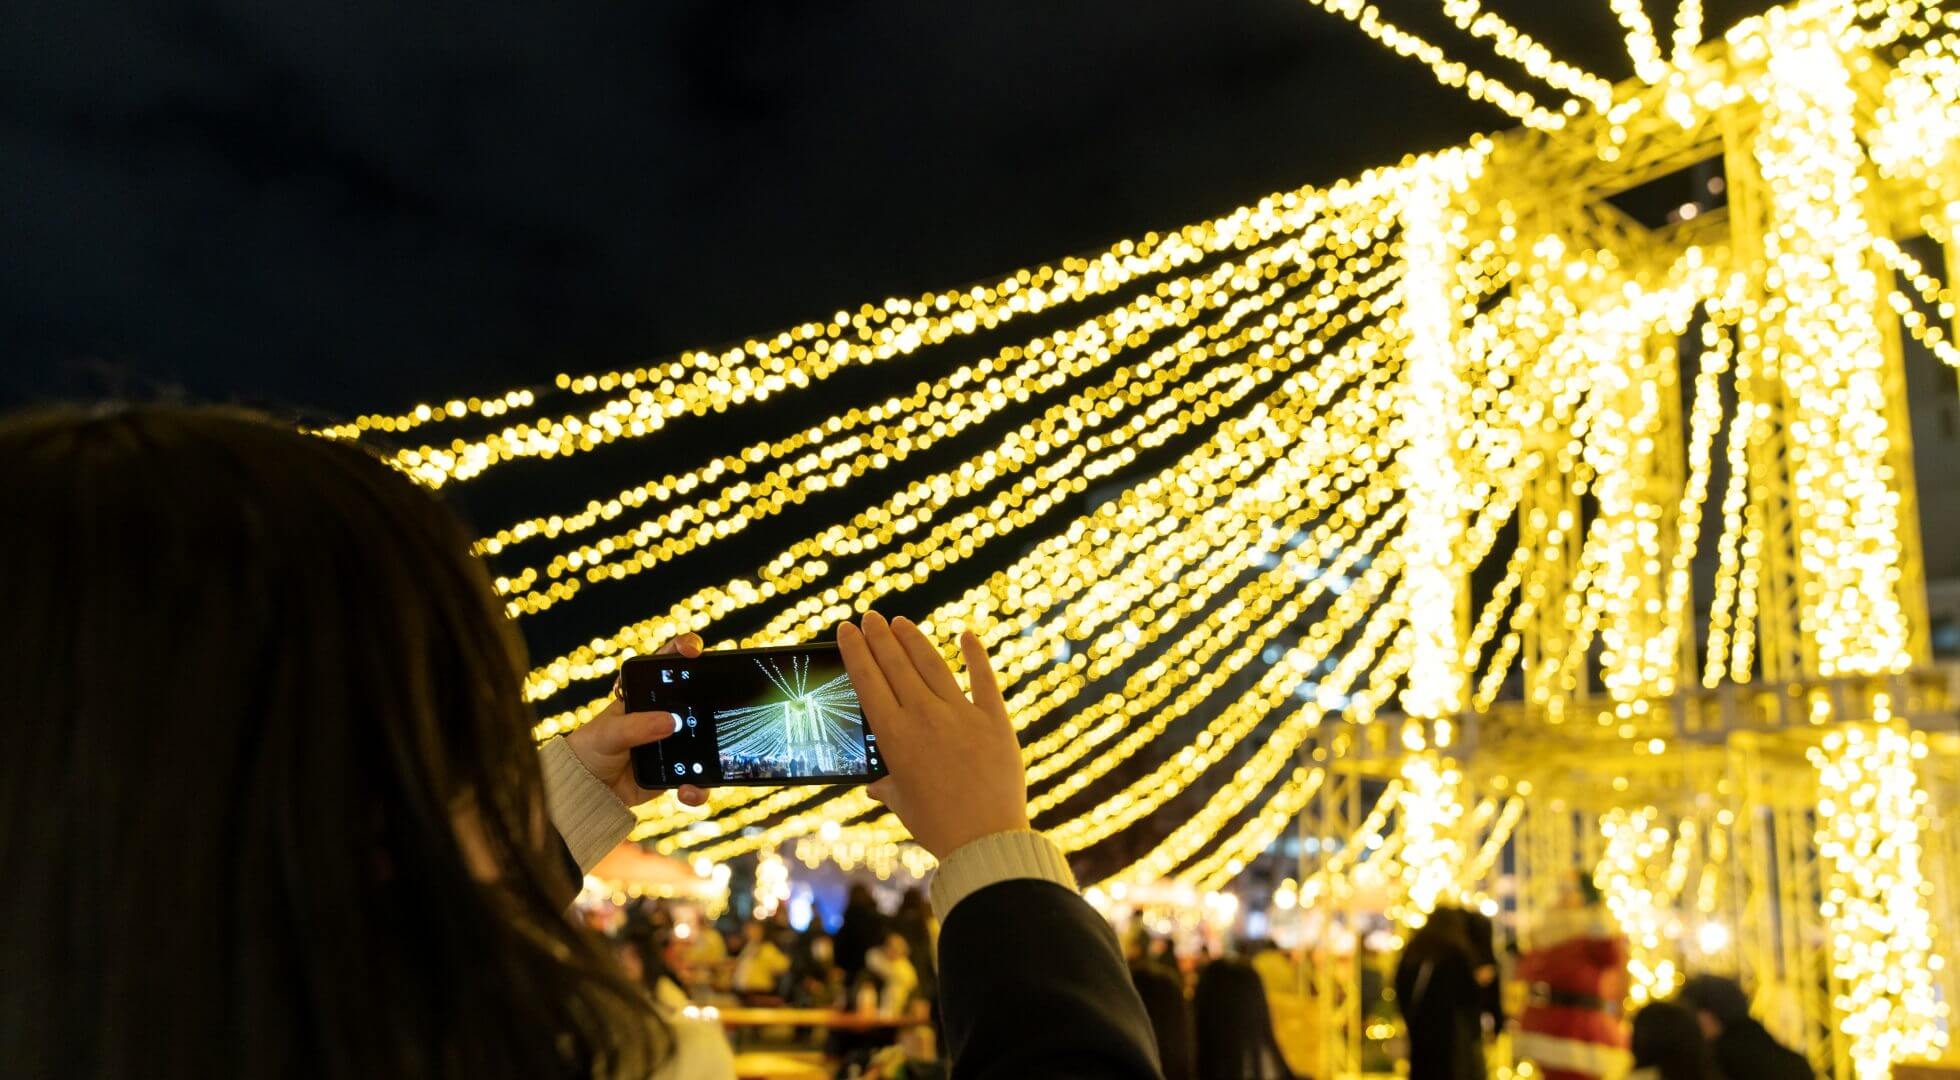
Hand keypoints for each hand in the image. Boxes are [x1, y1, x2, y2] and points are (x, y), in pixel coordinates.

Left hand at [566, 632, 709, 807]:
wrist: (587, 790)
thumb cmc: (591, 750)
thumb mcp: (608, 734)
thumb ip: (635, 727)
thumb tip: (670, 722)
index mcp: (645, 693)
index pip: (667, 662)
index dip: (682, 649)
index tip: (692, 651)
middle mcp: (664, 713)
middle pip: (697, 697)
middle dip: (714, 696)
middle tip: (723, 698)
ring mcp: (674, 742)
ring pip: (705, 739)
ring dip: (713, 749)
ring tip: (707, 760)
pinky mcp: (678, 770)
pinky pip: (697, 777)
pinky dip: (698, 787)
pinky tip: (688, 791)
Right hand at [836, 611, 1027, 857]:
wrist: (985, 840)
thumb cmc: (938, 826)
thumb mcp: (904, 804)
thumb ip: (888, 787)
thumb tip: (874, 787)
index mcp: (894, 736)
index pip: (868, 681)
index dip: (856, 651)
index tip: (848, 629)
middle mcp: (924, 717)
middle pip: (896, 664)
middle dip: (879, 636)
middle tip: (871, 617)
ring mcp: (961, 714)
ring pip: (932, 665)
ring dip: (913, 640)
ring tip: (900, 622)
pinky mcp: (995, 720)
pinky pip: (983, 679)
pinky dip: (975, 655)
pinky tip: (967, 635)